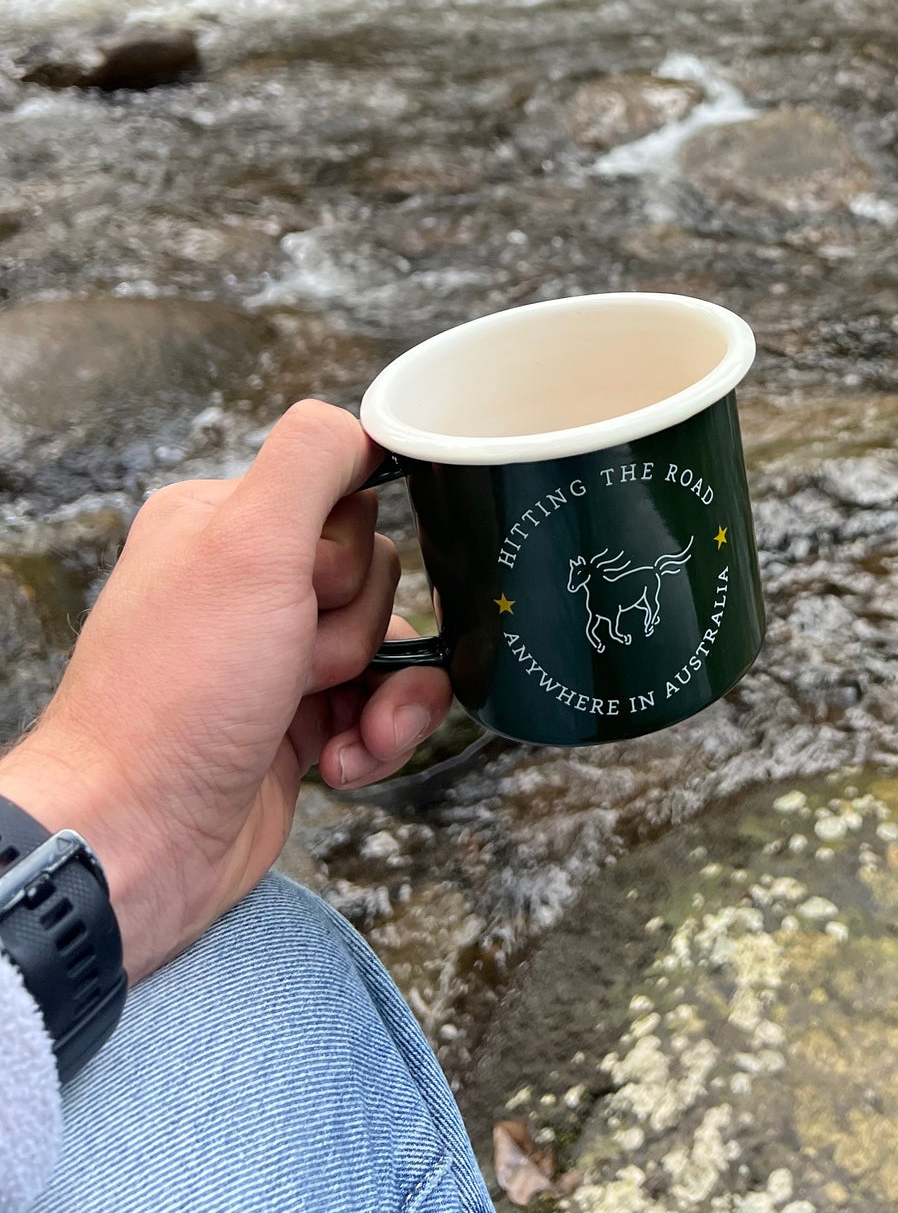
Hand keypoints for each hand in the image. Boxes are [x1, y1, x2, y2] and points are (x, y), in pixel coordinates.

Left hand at [0, 400, 451, 982]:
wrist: (137, 841)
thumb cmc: (177, 697)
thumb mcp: (248, 546)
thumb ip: (311, 460)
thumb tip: (365, 425)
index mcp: (218, 523)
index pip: (342, 492)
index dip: (349, 545)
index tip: (314, 583)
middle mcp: (242, 585)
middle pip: (375, 572)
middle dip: (358, 626)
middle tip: (296, 659)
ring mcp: (270, 658)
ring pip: (389, 642)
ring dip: (383, 690)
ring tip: (332, 722)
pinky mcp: (297, 724)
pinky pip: (383, 706)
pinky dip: (381, 736)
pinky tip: (349, 761)